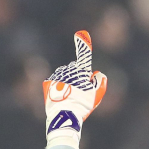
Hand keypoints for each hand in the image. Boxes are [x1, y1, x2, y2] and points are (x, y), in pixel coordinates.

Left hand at [44, 30, 107, 146]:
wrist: (64, 116)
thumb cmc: (82, 106)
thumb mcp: (96, 96)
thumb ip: (100, 82)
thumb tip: (96, 74)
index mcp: (80, 71)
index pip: (84, 56)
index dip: (84, 45)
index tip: (82, 33)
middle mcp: (67, 70)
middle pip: (74, 69)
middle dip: (78, 76)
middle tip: (81, 93)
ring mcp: (57, 75)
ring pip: (64, 76)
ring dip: (68, 82)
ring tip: (70, 98)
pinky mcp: (48, 82)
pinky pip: (56, 82)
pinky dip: (59, 87)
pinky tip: (62, 98)